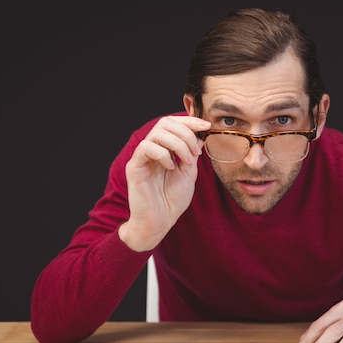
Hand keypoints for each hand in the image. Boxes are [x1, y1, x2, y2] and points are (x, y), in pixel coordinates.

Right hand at [119, 115, 209, 251]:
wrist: (160, 221)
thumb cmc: (172, 200)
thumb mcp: (189, 174)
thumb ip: (192, 154)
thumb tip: (199, 136)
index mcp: (165, 149)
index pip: (174, 124)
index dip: (190, 121)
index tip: (207, 126)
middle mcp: (152, 149)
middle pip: (165, 122)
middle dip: (185, 132)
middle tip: (195, 151)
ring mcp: (142, 157)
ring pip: (157, 132)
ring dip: (177, 144)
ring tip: (185, 161)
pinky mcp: (134, 166)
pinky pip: (146, 148)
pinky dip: (162, 154)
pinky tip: (170, 167)